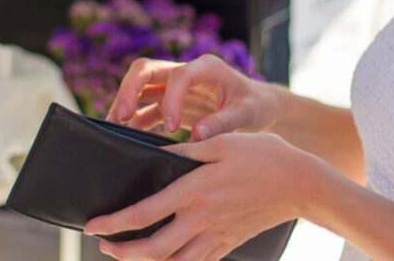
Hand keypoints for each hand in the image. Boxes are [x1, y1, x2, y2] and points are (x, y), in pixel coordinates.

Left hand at [84, 133, 319, 259]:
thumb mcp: (220, 144)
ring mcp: (215, 235)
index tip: (93, 225)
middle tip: (103, 246)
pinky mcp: (228, 243)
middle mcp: (201, 219)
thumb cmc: (262, 156)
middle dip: (122, 252)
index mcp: (193, 191)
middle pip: (153, 249)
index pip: (144, 214)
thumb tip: (155, 156)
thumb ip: (185, 153)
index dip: (114, 223)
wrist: (301, 183)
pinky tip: (165, 259)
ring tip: (127, 254)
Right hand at [107, 55, 274, 140]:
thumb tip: (197, 136)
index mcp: (206, 67)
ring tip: (113, 129)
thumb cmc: (255, 106)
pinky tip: (126, 138)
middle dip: (129, 90)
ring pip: (140, 86)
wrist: (259, 107)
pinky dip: (134, 121)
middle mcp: (185, 71)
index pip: (178, 76)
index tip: (172, 127)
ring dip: (125, 104)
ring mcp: (174, 86)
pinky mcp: (170, 102)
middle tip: (121, 117)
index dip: (171, 100)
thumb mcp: (246, 113)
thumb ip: (223, 122)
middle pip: (146, 69)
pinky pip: (146, 108)